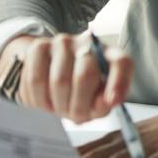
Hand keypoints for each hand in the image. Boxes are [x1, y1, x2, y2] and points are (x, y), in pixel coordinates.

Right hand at [0, 32, 132, 123]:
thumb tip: (107, 101)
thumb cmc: (83, 90)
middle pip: (85, 76)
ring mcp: (63, 42)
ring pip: (58, 81)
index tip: (112, 102)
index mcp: (111, 55)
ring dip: (58, 105)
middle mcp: (88, 43)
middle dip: (79, 106)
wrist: (52, 72)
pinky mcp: (39, 47)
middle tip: (76, 116)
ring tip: (61, 108)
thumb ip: (105, 102)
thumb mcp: (99, 99)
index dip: (119, 83)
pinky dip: (40, 99)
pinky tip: (46, 101)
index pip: (121, 63)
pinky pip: (36, 80)